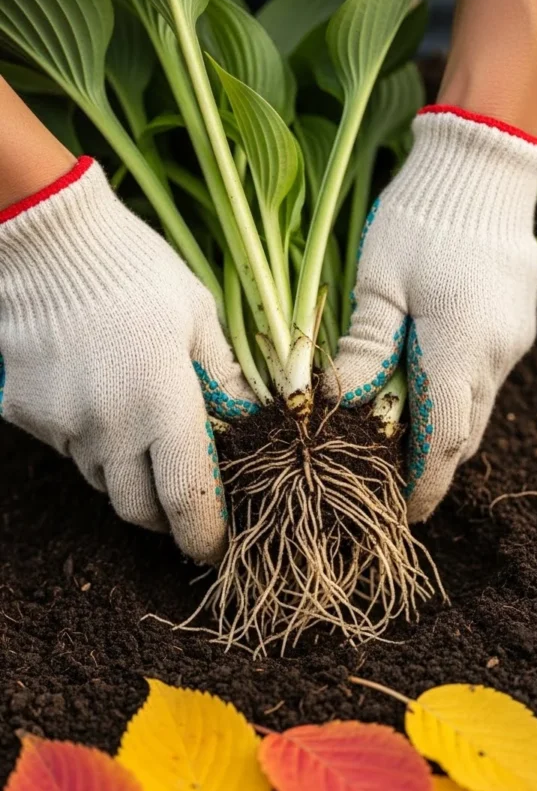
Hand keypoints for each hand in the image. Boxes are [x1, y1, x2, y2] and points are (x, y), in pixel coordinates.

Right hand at [0, 157, 256, 563]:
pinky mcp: (29, 416)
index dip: (204, 535)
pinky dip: (91, 444)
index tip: (215, 549)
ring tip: (142, 437)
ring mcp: (64, 425)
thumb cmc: (138, 272)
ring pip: (103, 482)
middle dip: (166, 518)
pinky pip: (68, 452)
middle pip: (138, 510)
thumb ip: (226, 380)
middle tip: (182, 503)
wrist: (49, 241)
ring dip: (129, 477)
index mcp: (164, 404)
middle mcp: (111, 428)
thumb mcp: (200, 317)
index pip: (188, 500)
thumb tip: (253, 424)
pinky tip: (101, 403)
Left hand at [329, 107, 536, 520]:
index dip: (419, 486)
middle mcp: (496, 357)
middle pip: (461, 438)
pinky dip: (452, 403)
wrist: (482, 166)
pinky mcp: (512, 331)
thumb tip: (338, 404)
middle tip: (384, 482)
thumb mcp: (380, 281)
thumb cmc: (422, 216)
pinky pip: (482, 385)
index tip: (396, 512)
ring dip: (439, 437)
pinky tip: (420, 393)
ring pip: (475, 415)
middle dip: (426, 468)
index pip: (442, 443)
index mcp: (461, 349)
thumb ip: (365, 347)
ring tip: (395, 444)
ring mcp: (511, 345)